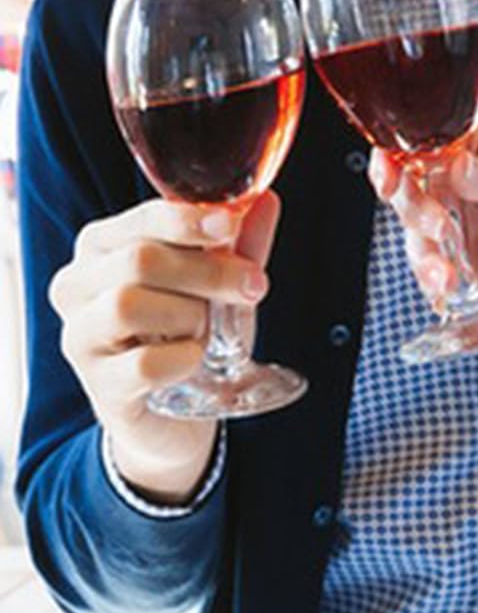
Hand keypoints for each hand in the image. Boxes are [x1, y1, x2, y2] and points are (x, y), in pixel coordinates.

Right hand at [48, 192, 278, 502]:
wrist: (177, 412)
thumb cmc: (191, 330)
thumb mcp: (221, 281)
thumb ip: (241, 242)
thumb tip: (266, 200)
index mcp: (104, 246)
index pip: (141, 218)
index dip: (188, 218)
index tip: (231, 224)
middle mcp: (78, 286)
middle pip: (139, 259)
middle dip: (207, 270)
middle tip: (251, 285)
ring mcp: (79, 337)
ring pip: (127, 305)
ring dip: (188, 315)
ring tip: (205, 329)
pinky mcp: (96, 386)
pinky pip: (142, 363)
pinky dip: (182, 358)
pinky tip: (193, 359)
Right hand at [369, 127, 477, 323]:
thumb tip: (457, 161)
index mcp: (476, 150)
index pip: (426, 140)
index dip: (399, 152)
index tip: (388, 170)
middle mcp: (459, 180)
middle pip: (410, 185)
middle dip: (412, 207)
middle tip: (436, 225)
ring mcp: (454, 218)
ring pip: (413, 229)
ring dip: (423, 252)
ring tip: (446, 273)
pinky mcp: (455, 255)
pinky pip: (427, 263)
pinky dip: (429, 277)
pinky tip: (443, 289)